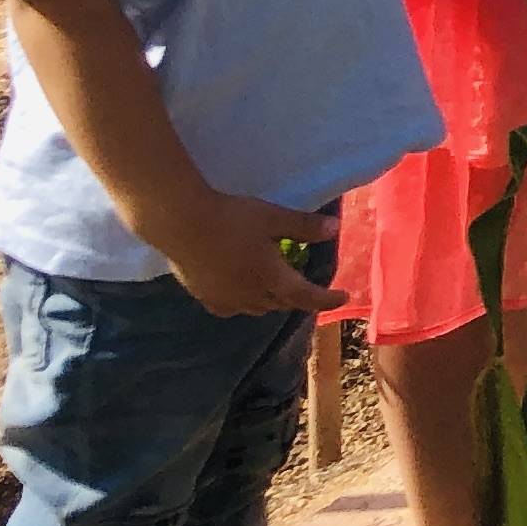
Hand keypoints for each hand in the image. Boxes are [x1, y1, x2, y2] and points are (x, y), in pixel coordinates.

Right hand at [150, 190, 341, 319]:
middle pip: (282, 303)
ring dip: (273, 300)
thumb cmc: (233, 218)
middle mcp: (251, 296)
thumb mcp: (274, 217)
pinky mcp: (204, 297)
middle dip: (299, 297)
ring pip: (258, 308)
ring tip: (278, 286)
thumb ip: (304, 226)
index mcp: (272, 279)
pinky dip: (245, 302)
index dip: (327, 299)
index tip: (343, 297)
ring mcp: (226, 299)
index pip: (306, 297)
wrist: (183, 225)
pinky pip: (232, 308)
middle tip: (308, 285)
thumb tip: (334, 229)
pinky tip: (242, 291)